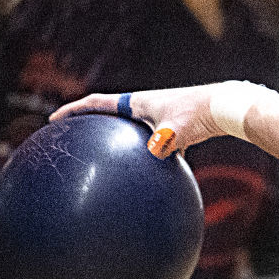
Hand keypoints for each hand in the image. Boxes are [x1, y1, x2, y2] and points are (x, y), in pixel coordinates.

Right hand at [51, 82, 257, 157]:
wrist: (223, 108)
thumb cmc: (199, 113)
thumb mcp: (178, 128)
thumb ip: (166, 139)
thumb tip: (156, 154)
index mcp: (137, 102)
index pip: (97, 103)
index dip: (74, 110)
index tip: (55, 120)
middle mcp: (143, 108)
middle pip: (108, 115)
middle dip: (88, 124)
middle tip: (70, 136)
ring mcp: (156, 119)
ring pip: (127, 131)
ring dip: (113, 140)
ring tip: (99, 156)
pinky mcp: (170, 131)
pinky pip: (148, 144)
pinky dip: (140, 155)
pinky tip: (140, 176)